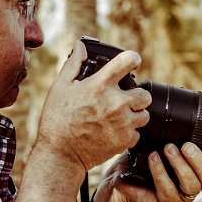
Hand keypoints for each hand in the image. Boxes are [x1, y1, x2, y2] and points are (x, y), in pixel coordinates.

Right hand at [34, 40, 151, 171]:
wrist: (60, 154)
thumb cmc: (57, 120)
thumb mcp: (60, 87)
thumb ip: (73, 64)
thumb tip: (80, 47)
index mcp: (100, 85)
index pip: (128, 60)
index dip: (133, 59)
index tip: (132, 62)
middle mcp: (116, 102)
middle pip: (144, 94)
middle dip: (137, 96)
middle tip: (125, 100)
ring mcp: (122, 123)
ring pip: (144, 115)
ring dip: (135, 115)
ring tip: (120, 118)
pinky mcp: (124, 140)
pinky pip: (137, 134)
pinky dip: (129, 133)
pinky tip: (115, 132)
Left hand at [94, 142, 201, 201]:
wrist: (114, 188)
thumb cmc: (136, 167)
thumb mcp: (155, 150)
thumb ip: (170, 143)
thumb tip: (178, 120)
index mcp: (192, 177)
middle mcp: (189, 190)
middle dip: (197, 159)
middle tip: (185, 145)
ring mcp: (179, 201)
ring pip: (191, 185)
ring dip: (180, 165)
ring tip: (167, 149)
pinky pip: (168, 191)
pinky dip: (161, 173)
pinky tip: (153, 159)